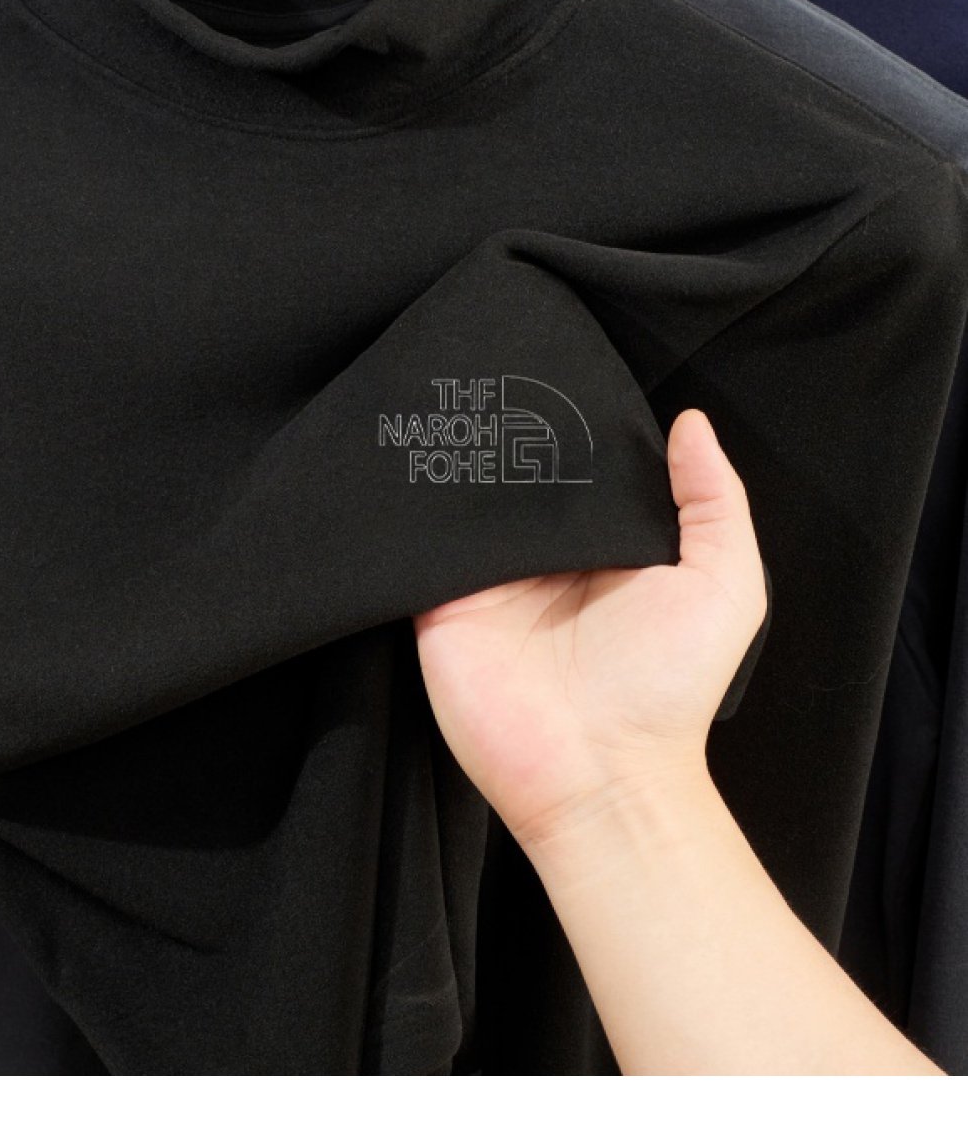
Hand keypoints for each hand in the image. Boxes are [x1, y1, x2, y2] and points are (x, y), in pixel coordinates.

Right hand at [414, 409, 766, 852]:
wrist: (601, 774)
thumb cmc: (669, 688)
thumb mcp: (723, 583)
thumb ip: (713, 500)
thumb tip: (690, 423)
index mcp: (606, 545)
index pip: (580, 465)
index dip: (573, 420)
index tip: (556, 363)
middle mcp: (544, 558)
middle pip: (518, 475)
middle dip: (509, 429)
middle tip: (493, 365)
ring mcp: (488, 580)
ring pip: (466, 499)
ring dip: (460, 458)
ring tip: (449, 394)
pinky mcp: (440, 602)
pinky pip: (419, 544)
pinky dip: (414, 507)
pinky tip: (416, 458)